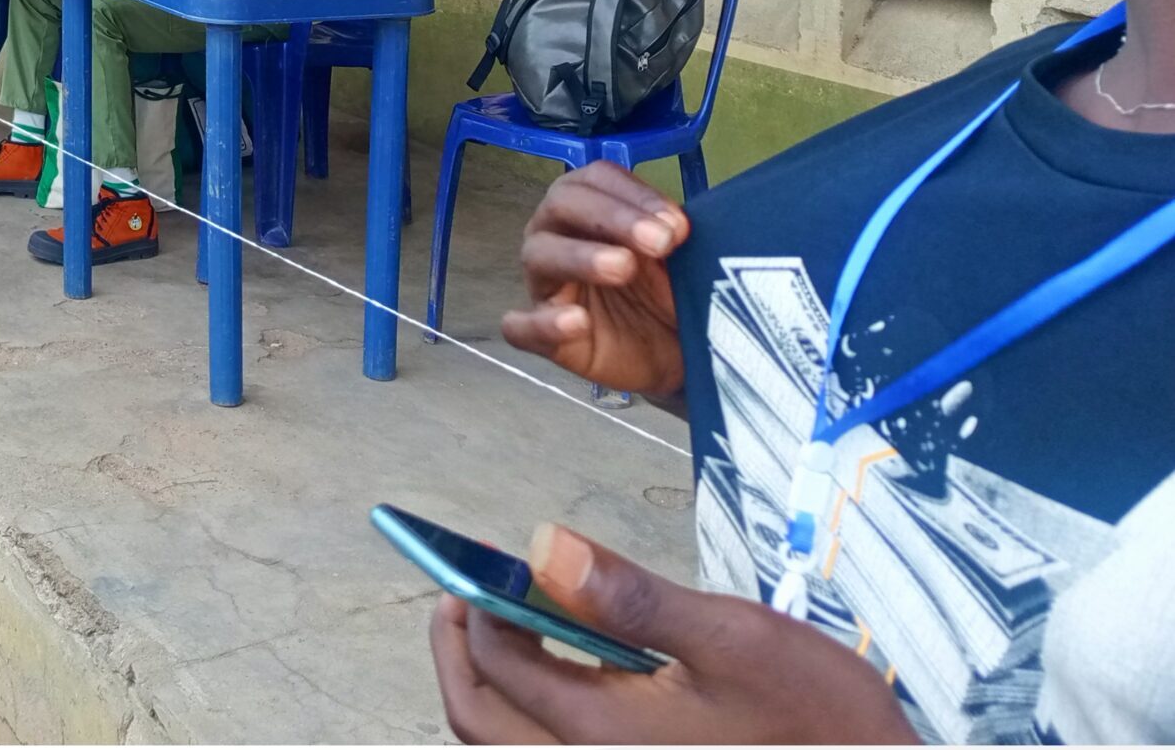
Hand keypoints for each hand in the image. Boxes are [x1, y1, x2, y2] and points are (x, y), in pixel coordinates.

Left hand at [430, 525, 916, 743]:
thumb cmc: (819, 723)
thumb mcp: (734, 640)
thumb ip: (630, 597)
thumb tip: (539, 546)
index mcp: (600, 731)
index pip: (496, 658)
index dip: (475, 600)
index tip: (482, 557)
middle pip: (477, 718)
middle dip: (457, 649)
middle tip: (461, 592)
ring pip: (506, 747)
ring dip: (488, 687)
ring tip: (503, 626)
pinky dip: (526, 720)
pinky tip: (563, 677)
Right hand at [501, 162, 687, 399]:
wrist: (673, 360)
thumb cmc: (669, 293)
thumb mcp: (683, 261)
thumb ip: (678, 237)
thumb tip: (682, 222)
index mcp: (593, 207)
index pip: (598, 179)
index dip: (635, 194)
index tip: (678, 224)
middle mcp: (559, 234)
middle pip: (562, 203)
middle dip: (612, 216)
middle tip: (659, 242)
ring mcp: (546, 284)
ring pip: (539, 255)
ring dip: (579, 256)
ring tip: (622, 268)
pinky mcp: (541, 335)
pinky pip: (522, 327)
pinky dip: (542, 323)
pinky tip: (576, 322)